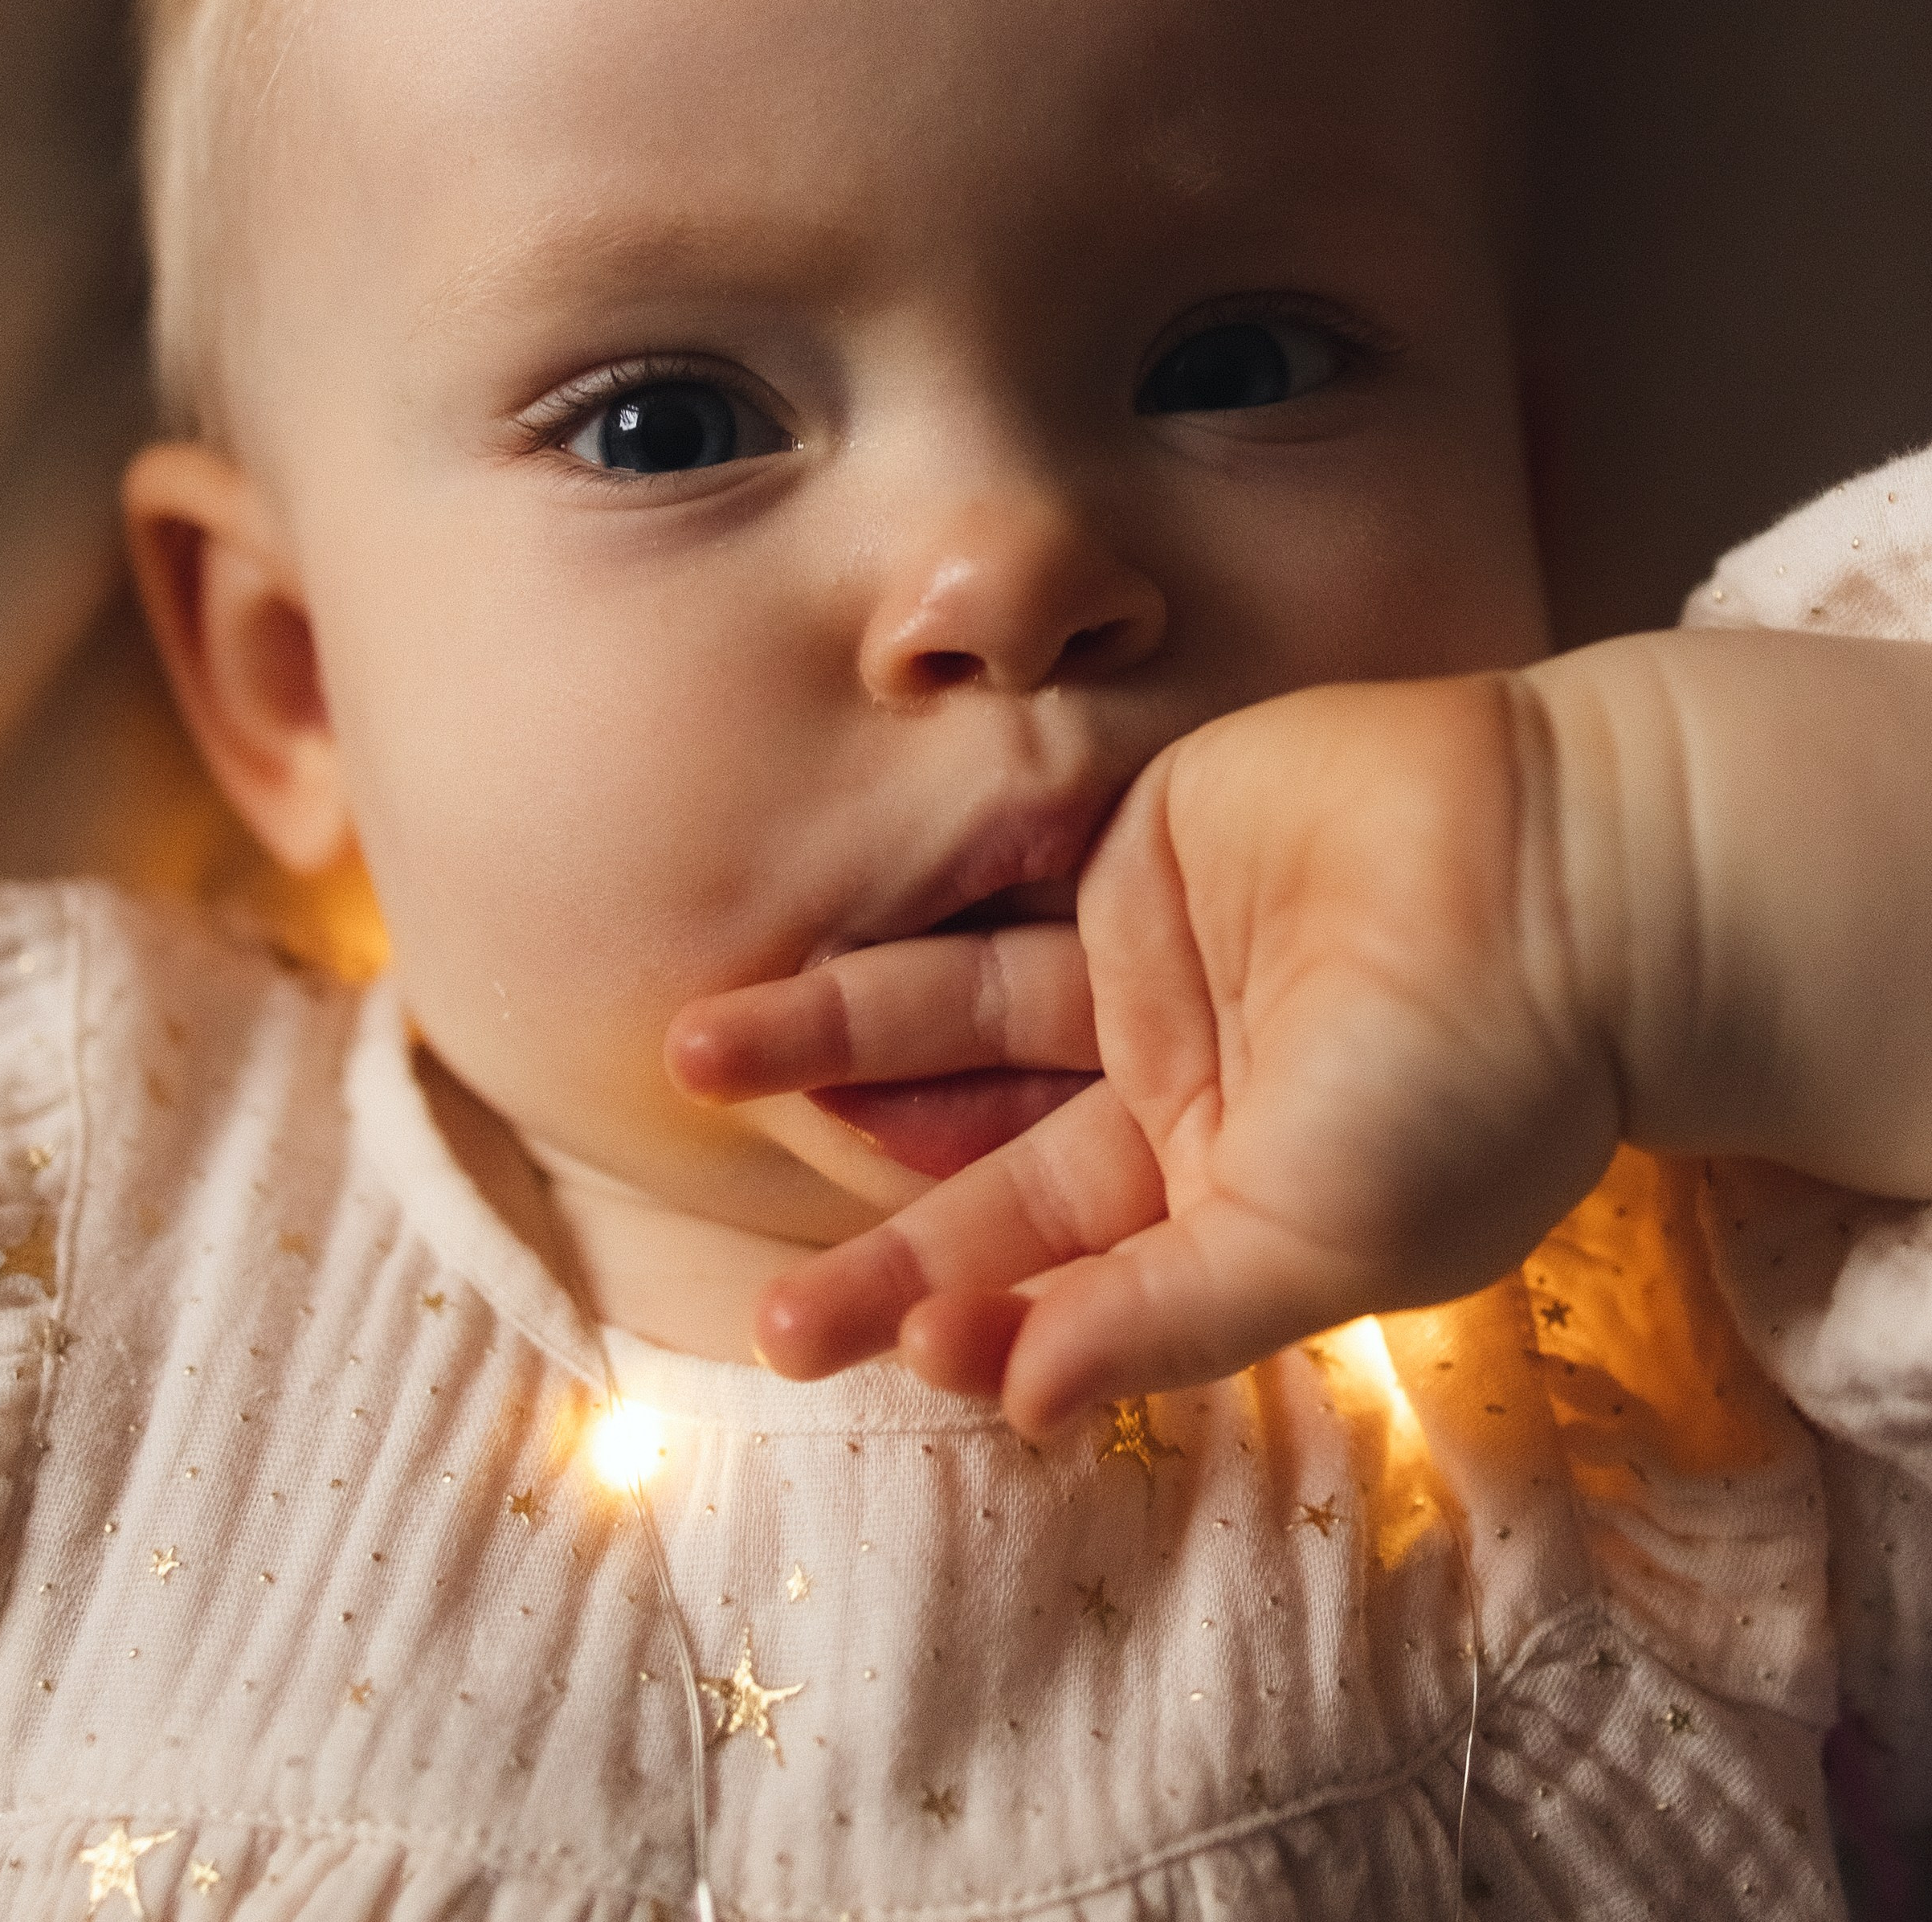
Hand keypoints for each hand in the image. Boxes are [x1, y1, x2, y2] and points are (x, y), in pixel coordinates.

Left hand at [676, 675, 1627, 1433]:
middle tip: (765, 1303)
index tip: (895, 1347)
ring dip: (835, 1045)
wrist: (1564, 869)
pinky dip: (913, 938)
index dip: (971, 1313)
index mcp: (1226, 1213)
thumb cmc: (1473, 1084)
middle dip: (877, 1238)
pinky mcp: (1137, 854)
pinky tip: (801, 959)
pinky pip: (1001, 905)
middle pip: (986, 1177)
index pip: (1063, 1284)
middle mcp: (1172, 1104)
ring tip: (697, 1059)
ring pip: (959, 1022)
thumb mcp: (1327, 1239)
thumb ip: (1169, 1317)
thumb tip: (1018, 1407)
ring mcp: (1148, 974)